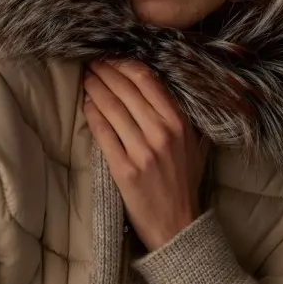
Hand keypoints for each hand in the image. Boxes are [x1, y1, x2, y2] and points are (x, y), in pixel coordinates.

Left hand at [82, 58, 209, 251]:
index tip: (112, 58)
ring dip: (95, 88)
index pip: (147, 80)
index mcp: (180, 123)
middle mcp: (162, 133)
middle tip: (92, 63)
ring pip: (112, 107)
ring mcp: (142, 151)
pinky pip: (103, 133)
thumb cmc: (185, 184)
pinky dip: (92, 114)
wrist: (177, 225)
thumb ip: (189, 118)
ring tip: (86, 79)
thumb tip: (177, 88)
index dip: (125, 65)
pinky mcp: (124, 169)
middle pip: (126, 89)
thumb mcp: (197, 146)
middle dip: (105, 71)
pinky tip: (85, 104)